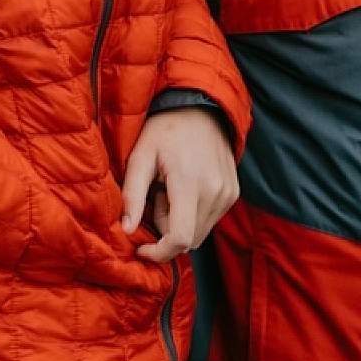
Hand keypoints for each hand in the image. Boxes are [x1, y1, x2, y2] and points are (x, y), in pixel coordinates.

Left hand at [119, 107, 238, 262]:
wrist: (201, 108)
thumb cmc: (165, 129)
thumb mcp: (140, 155)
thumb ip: (133, 194)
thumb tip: (127, 230)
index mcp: (189, 183)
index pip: (180, 238)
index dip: (159, 252)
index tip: (141, 247)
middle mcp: (215, 192)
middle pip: (188, 240)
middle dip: (166, 230)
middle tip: (155, 197)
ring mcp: (228, 194)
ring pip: (199, 233)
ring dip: (180, 222)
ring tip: (169, 190)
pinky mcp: (233, 193)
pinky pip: (210, 220)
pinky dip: (193, 214)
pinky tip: (185, 187)